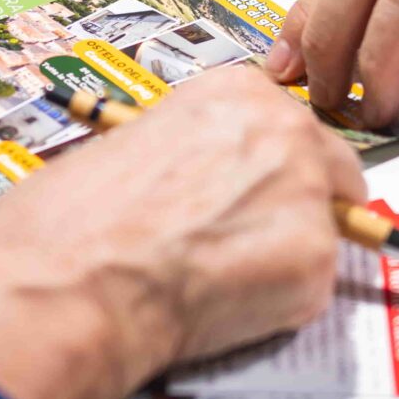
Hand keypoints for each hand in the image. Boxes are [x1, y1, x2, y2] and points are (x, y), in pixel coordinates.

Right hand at [0, 66, 362, 398]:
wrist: (71, 285)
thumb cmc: (73, 223)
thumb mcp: (130, 143)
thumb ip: (191, 151)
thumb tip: (205, 181)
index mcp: (237, 93)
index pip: (288, 123)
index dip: (268, 164)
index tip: (252, 187)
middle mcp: (285, 132)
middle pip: (327, 168)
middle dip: (296, 204)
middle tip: (244, 240)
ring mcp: (308, 198)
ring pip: (323, 231)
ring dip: (284, 256)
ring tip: (218, 278)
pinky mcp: (315, 264)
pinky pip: (310, 287)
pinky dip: (278, 303)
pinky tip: (223, 305)